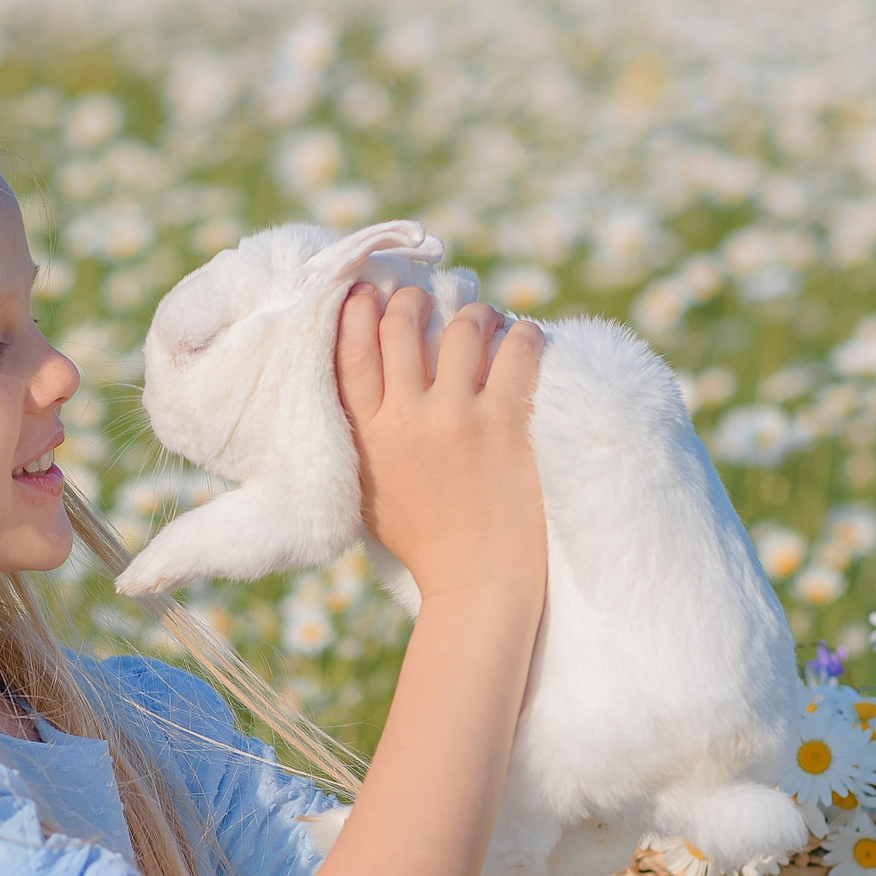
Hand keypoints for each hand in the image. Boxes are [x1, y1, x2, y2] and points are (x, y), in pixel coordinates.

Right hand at [334, 284, 545, 605]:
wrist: (477, 584)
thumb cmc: (424, 542)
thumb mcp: (368, 492)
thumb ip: (359, 440)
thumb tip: (362, 381)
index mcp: (367, 438)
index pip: (351, 353)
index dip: (358, 312)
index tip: (368, 291)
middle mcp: (406, 421)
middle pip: (401, 327)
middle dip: (413, 301)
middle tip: (427, 300)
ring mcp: (458, 418)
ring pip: (461, 327)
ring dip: (473, 314)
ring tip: (483, 320)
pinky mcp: (508, 423)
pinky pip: (517, 351)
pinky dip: (522, 333)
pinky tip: (524, 337)